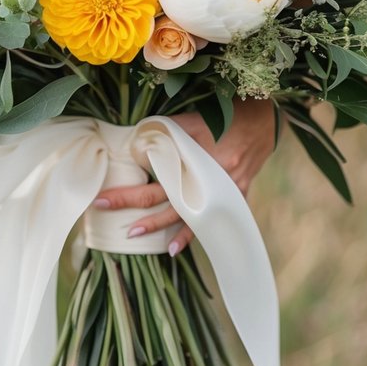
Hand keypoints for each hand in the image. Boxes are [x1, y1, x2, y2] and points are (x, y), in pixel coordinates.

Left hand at [92, 98, 276, 255]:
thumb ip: (166, 131)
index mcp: (194, 159)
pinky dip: (192, 235)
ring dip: (159, 227)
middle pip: (164, 199)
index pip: (152, 179)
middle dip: (133, 206)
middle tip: (105, 210)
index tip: (102, 198)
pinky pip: (208, 222)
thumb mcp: (194, 119)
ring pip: (184, 216)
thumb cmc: (226, 117)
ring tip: (133, 235)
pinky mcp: (232, 198)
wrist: (265, 123)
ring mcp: (220, 193)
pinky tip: (174, 248)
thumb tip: (135, 142)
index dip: (127, 192)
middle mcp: (206, 180)